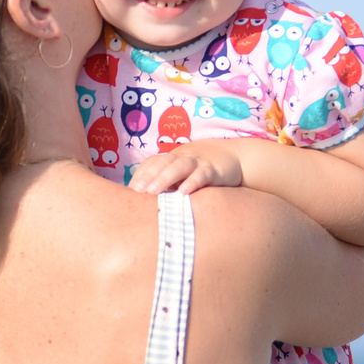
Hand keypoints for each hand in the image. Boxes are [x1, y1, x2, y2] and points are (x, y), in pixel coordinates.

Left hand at [126, 145, 245, 194]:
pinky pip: (202, 174)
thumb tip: (144, 206)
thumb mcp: (182, 175)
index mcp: (171, 159)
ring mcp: (198, 162)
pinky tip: (184, 192)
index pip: (151, 163)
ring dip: (165, 178)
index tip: (129, 191)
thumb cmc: (201, 171)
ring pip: (179, 166)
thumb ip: (167, 185)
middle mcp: (182, 158)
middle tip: (136, 192)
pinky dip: (193, 181)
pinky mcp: (214, 170)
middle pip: (161, 163)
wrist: (234, 157)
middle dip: (148, 177)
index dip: (140, 175)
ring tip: (153, 192)